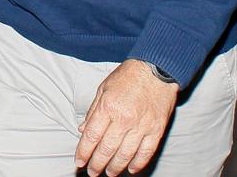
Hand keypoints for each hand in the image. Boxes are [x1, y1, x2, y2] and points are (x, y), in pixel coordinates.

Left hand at [75, 59, 178, 175]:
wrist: (156, 69)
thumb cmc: (128, 76)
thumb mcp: (103, 88)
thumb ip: (93, 111)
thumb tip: (83, 130)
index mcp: (108, 107)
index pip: (92, 136)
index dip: (84, 152)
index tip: (79, 161)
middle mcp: (124, 119)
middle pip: (107, 149)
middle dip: (97, 164)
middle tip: (92, 172)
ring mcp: (142, 126)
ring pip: (125, 155)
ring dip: (115, 167)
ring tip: (109, 173)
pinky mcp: (156, 130)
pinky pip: (145, 153)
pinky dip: (137, 164)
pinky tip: (130, 169)